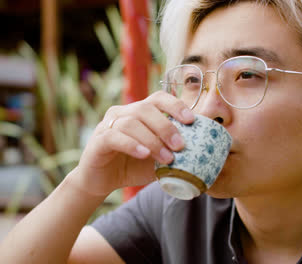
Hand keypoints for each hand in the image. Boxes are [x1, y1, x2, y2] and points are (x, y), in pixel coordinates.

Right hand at [71, 91, 194, 196]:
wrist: (102, 181)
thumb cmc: (132, 166)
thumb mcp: (158, 159)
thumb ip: (175, 152)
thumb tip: (203, 153)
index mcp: (139, 112)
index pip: (158, 98)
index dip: (175, 105)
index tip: (191, 120)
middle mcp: (123, 113)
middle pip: (146, 109)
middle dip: (167, 126)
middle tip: (180, 145)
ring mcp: (108, 125)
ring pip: (132, 123)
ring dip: (153, 140)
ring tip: (167, 158)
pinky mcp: (98, 140)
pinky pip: (115, 137)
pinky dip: (132, 144)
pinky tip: (144, 154)